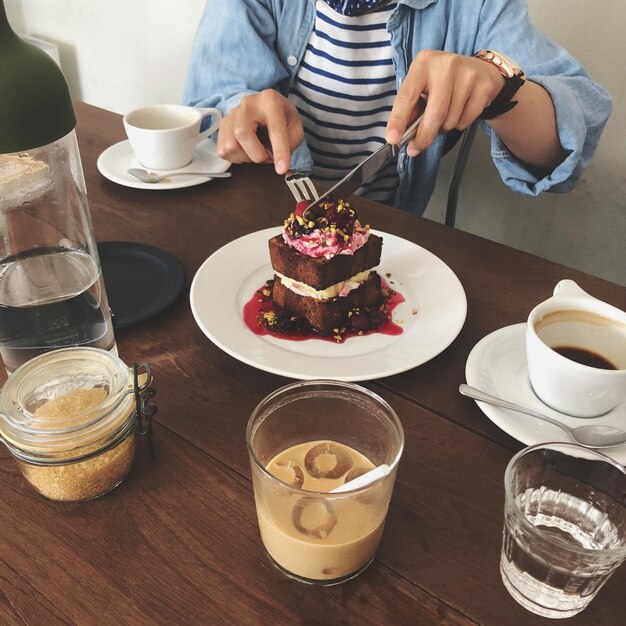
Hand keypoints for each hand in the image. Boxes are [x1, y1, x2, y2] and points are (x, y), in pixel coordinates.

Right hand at [216, 89, 303, 173]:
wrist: (263, 106)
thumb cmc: (280, 116)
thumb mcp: (295, 125)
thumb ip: (292, 143)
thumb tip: (284, 167)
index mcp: (270, 101)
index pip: (275, 129)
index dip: (279, 151)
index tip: (282, 169)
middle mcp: (247, 104)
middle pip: (243, 134)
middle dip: (257, 155)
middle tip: (268, 157)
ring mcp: (231, 114)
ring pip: (231, 146)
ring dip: (247, 157)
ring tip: (257, 151)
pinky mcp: (222, 126)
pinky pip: (224, 151)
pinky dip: (237, 158)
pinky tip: (246, 150)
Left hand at [385, 50, 503, 154]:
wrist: (479, 71)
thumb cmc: (442, 82)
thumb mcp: (422, 87)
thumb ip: (410, 109)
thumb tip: (401, 135)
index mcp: (424, 63)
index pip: (407, 96)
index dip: (398, 119)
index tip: (393, 139)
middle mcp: (446, 65)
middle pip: (434, 113)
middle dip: (423, 137)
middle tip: (415, 149)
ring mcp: (467, 75)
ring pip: (450, 121)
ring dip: (442, 128)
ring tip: (443, 116)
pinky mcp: (483, 87)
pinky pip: (465, 122)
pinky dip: (458, 125)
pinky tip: (459, 111)